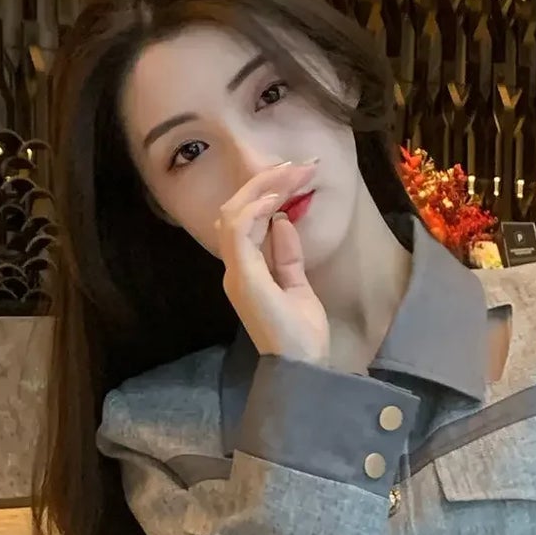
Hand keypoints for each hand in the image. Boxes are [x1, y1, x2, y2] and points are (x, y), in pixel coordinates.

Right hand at [216, 160, 329, 365]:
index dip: (268, 195)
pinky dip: (256, 209)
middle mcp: (235, 270)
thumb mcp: (298, 287)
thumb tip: (284, 222)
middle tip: (298, 167)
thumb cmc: (301, 336)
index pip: (246, 222)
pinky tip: (277, 198)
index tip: (297, 177)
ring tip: (291, 174)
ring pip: (233, 214)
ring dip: (263, 189)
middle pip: (235, 211)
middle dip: (265, 184)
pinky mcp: (243, 277)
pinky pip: (239, 230)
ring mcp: (236, 273)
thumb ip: (287, 256)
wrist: (302, 367)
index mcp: (246, 273)